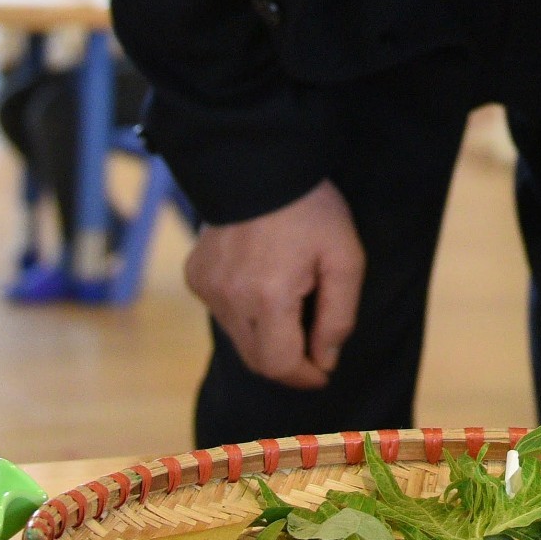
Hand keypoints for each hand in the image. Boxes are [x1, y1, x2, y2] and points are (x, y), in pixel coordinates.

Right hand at [183, 179, 364, 389]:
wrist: (261, 164)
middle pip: (256, 359)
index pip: (279, 364)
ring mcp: (207, 287)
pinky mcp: (196, 275)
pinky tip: (264, 280)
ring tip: (293, 299)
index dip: (304, 375)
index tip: (323, 372)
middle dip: (288, 360)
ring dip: (267, 335)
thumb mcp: (345, 258)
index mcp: (268, 296)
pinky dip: (245, 310)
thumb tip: (326, 360)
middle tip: (314, 345)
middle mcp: (229, 298)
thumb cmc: (312, 210)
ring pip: (239, 337)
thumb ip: (338, 316)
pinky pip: (222, 311)